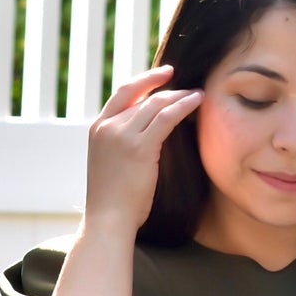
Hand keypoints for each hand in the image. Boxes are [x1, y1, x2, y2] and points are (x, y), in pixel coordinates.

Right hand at [84, 64, 202, 232]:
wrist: (108, 220)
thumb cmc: (113, 203)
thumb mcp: (111, 165)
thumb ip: (123, 145)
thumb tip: (147, 139)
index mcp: (98, 128)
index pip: (123, 94)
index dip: (144, 81)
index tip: (163, 75)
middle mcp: (107, 126)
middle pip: (142, 97)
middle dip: (168, 90)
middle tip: (188, 87)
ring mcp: (122, 134)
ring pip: (155, 104)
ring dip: (179, 96)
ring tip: (197, 95)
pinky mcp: (139, 147)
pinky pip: (166, 117)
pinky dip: (183, 105)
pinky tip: (197, 101)